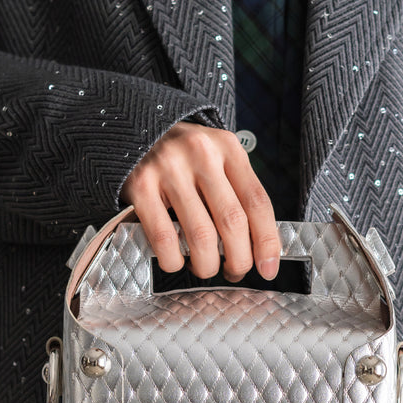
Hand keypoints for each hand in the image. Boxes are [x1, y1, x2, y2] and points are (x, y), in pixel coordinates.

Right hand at [119, 122, 280, 281]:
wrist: (135, 130)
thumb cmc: (184, 157)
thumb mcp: (218, 160)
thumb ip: (237, 194)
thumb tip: (259, 248)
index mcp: (228, 148)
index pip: (258, 202)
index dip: (267, 242)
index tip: (268, 268)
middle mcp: (201, 154)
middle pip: (232, 222)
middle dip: (238, 260)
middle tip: (234, 272)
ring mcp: (169, 169)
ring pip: (200, 236)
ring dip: (207, 265)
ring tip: (205, 267)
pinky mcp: (141, 186)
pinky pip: (164, 239)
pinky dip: (174, 261)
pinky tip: (176, 260)